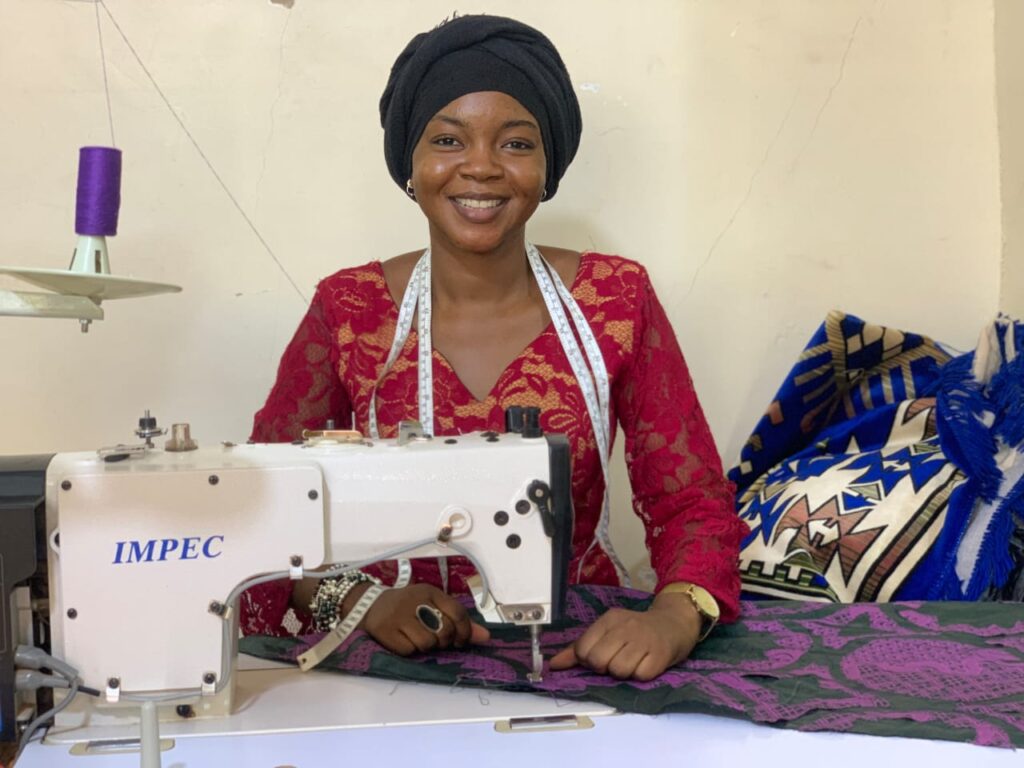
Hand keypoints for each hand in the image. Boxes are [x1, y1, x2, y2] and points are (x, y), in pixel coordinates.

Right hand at [348, 582, 490, 655]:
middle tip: (437, 640)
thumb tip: (486, 637)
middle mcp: (415, 601)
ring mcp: (399, 615)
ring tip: (419, 639)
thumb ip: (459, 621)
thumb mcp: (432, 606)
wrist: (369, 605)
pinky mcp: (385, 631)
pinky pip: (409, 650)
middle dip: (445, 641)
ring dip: (427, 647)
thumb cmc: (407, 607)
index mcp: (430, 592)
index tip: (461, 641)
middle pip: (445, 630)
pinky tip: (404, 641)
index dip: (465, 631)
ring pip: (428, 643)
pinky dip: (409, 650)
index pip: (458, 612)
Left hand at [548, 592, 700, 680]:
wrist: (674, 623)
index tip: (601, 656)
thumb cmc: (637, 630)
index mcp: (609, 619)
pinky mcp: (660, 654)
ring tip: (633, 661)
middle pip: (598, 661)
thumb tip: (554, 665)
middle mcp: (625, 627)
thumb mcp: (608, 631)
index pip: (583, 649)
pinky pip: (641, 676)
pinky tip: (646, 664)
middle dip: (605, 668)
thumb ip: (579, 648)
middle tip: (617, 660)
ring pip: (619, 671)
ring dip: (624, 673)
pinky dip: (641, 675)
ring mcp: (644, 640)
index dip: (588, 660)